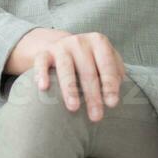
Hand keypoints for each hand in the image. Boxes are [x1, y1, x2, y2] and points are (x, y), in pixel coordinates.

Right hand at [10, 29, 125, 121]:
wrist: (64, 46)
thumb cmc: (91, 60)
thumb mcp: (105, 61)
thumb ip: (115, 74)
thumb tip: (117, 93)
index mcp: (99, 42)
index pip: (106, 65)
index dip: (109, 85)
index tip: (112, 103)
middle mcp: (79, 41)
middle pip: (87, 71)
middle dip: (92, 95)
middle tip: (96, 116)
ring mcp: (60, 46)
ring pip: (65, 68)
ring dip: (70, 89)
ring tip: (73, 108)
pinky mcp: (44, 52)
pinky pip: (41, 62)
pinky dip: (41, 74)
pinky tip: (43, 87)